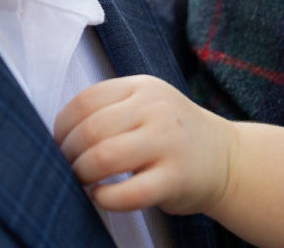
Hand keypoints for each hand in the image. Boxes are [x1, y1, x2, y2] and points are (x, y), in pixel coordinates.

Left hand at [54, 75, 237, 214]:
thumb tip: (57, 136)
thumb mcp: (147, 103)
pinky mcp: (175, 179)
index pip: (85, 101)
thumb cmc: (173, 134)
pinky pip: (128, 193)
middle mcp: (156, 109)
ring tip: (82, 182)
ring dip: (82, 175)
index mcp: (142, 86)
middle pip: (91, 131)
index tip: (59, 144)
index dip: (62, 126)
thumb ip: (110, 109)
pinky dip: (105, 198)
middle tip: (67, 168)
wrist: (225, 158)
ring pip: (104, 157)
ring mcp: (168, 143)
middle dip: (68, 155)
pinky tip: (101, 196)